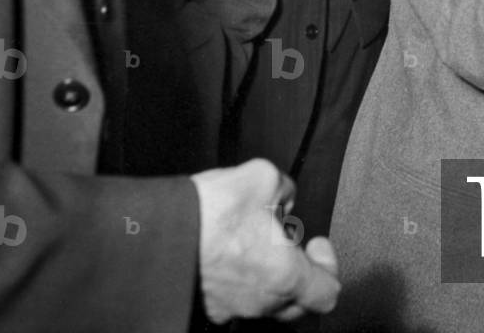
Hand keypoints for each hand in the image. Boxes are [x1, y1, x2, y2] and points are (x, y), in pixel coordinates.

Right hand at [190, 159, 339, 323]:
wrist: (156, 233)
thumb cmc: (208, 214)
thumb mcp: (263, 176)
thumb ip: (286, 189)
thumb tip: (283, 197)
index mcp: (284, 276)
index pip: (327, 292)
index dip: (327, 265)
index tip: (315, 242)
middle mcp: (260, 301)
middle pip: (297, 301)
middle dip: (298, 269)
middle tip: (287, 241)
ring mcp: (231, 307)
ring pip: (264, 298)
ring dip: (267, 271)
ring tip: (252, 237)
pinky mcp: (206, 303)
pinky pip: (235, 296)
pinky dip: (239, 274)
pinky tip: (228, 246)